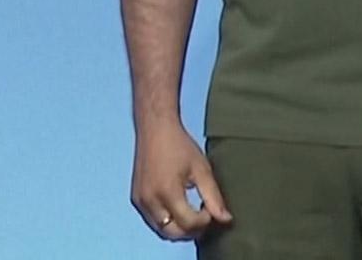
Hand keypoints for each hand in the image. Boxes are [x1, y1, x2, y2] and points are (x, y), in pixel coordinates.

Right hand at [131, 120, 232, 241]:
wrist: (154, 128)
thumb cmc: (179, 145)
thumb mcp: (201, 169)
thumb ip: (214, 197)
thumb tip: (225, 219)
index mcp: (167, 191)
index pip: (189, 224)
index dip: (205, 221)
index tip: (210, 208)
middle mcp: (150, 199)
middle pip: (173, 233)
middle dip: (191, 230)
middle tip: (203, 216)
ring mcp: (140, 199)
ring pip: (161, 229)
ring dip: (178, 227)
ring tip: (192, 212)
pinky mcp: (136, 197)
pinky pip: (152, 220)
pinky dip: (166, 220)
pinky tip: (177, 207)